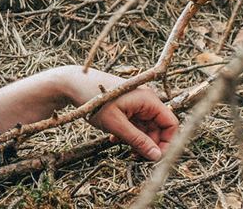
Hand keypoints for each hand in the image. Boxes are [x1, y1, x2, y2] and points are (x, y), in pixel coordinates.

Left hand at [0, 64, 178, 161]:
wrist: (71, 84)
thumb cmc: (94, 101)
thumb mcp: (116, 124)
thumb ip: (137, 140)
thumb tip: (157, 156)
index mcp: (148, 100)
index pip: (170, 124)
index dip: (166, 142)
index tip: (153, 157)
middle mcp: (146, 100)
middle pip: (158, 128)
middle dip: (148, 144)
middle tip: (133, 157)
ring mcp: (136, 103)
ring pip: (146, 128)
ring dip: (136, 141)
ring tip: (120, 147)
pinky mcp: (126, 106)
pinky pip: (135, 124)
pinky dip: (128, 134)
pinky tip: (113, 140)